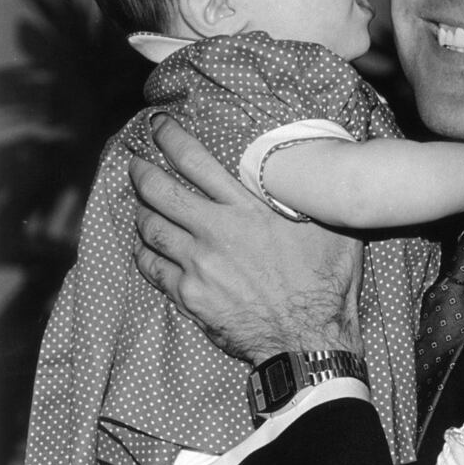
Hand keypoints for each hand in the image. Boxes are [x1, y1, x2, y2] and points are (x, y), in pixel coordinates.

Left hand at [129, 115, 363, 364]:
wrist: (310, 338)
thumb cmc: (327, 281)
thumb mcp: (328, 225)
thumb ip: (309, 195)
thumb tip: (316, 166)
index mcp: (246, 209)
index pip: (195, 162)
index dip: (170, 139)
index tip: (156, 126)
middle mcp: (216, 232)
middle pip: (160, 193)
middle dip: (142, 172)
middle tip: (135, 162)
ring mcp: (198, 266)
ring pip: (152, 230)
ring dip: (141, 213)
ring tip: (140, 205)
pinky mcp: (190, 297)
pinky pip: (154, 269)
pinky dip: (145, 253)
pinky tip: (145, 248)